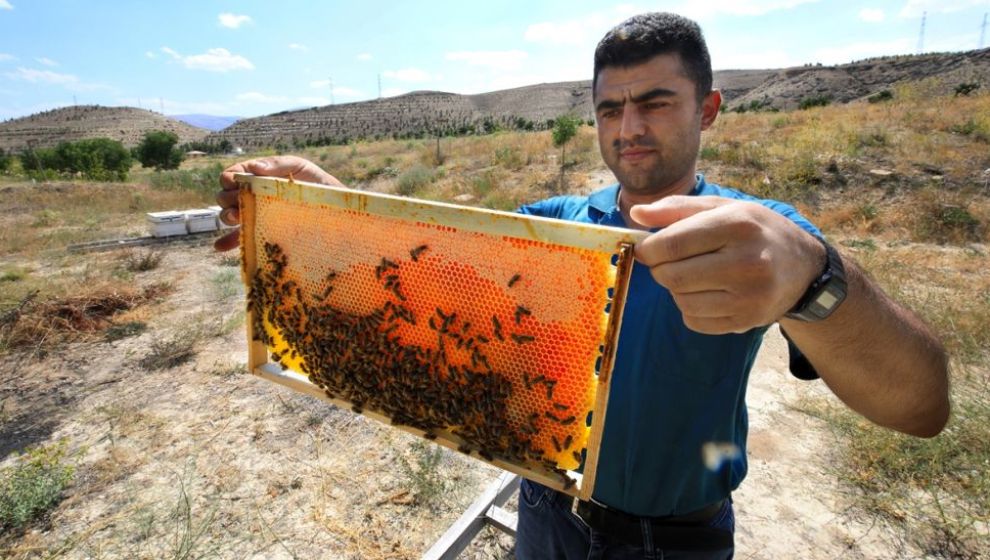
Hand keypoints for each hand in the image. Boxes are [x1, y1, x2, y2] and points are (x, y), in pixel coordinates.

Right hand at [214, 156, 343, 250]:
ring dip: (227, 217)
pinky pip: (238, 238)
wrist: (334, 209)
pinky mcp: (259, 232)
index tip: (236, 183)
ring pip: (228, 215)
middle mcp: (251, 196)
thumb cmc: (316, 183)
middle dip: (227, 198)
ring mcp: (254, 215)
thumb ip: (277, 164)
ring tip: (238, 219)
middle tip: (239, 202)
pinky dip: (227, 241)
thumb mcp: (299, 167)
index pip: (231, 175)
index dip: (228, 179)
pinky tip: (220, 246)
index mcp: (256, 177)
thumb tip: (255, 168)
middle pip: (224, 196)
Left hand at [630, 196, 824, 333]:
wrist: (803, 266)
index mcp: (738, 225)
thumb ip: (677, 209)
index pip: (672, 243)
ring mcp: (750, 296)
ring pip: (681, 300)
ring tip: (695, 275)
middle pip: (672, 276)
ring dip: (676, 289)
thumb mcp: (723, 207)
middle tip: (670, 262)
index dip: (648, 249)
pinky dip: (690, 308)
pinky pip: (694, 321)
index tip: (645, 249)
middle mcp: (747, 262)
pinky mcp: (747, 321)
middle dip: (660, 269)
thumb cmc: (755, 230)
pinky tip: (708, 293)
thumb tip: (636, 215)